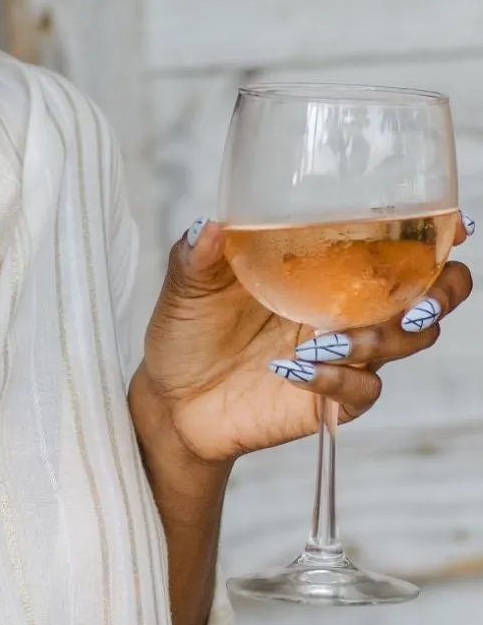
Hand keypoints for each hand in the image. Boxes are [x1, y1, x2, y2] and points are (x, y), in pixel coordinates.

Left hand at [135, 218, 473, 465]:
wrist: (170, 400)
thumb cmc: (188, 331)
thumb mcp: (187, 285)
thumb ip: (198, 253)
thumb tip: (209, 225)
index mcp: (331, 266)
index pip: (402, 244)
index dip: (440, 234)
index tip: (456, 225)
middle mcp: (350, 307)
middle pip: (433, 295)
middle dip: (442, 293)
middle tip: (414, 302)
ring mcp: (347, 354)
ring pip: (407, 342)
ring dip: (380, 339)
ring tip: (325, 339)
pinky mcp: (332, 400)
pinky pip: (363, 391)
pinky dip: (339, 379)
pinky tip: (297, 370)